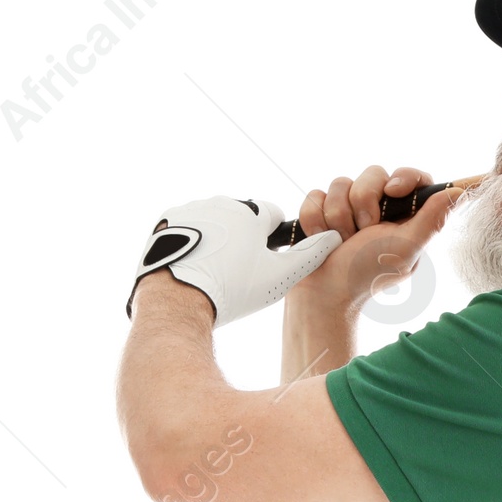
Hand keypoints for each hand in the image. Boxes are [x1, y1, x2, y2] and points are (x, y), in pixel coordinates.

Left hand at [126, 195, 341, 327]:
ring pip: (215, 222)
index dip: (274, 238)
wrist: (177, 298)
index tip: (266, 260)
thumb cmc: (233, 289)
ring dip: (220, 240)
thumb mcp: (280, 277)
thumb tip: (335, 237)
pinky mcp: (166, 221)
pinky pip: (188, 228)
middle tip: (241, 272)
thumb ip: (310, 255)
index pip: (273, 214)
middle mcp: (220, 202)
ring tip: (215, 273)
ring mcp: (190, 210)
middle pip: (242, 217)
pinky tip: (194, 267)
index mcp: (250, 212)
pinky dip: (194, 243)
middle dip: (245, 238)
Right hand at [291, 165, 459, 310]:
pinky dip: (316, 220)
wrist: (325, 294)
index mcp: (405, 216)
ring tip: (342, 241)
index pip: (414, 178)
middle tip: (364, 232)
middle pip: (373, 173)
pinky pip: (316, 195)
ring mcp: (349, 208)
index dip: (405, 176)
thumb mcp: (405, 249)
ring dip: (338, 216)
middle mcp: (378, 208)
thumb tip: (458, 193)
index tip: (393, 190)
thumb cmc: (369, 274)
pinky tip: (322, 239)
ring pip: (341, 182)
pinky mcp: (322, 211)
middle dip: (363, 204)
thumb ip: (431, 220)